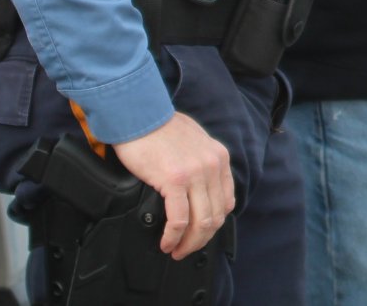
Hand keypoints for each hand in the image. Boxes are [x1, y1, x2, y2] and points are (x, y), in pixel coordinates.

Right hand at [114, 111, 234, 258]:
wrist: (139, 116)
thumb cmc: (160, 129)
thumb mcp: (194, 143)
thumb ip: (201, 164)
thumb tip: (197, 190)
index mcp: (219, 158)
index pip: (227, 201)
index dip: (214, 225)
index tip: (200, 235)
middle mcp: (212, 166)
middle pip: (216, 215)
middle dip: (201, 239)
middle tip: (186, 250)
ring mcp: (196, 173)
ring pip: (201, 221)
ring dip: (188, 243)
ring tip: (176, 250)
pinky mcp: (175, 180)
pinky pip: (179, 218)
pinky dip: (173, 236)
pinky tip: (166, 242)